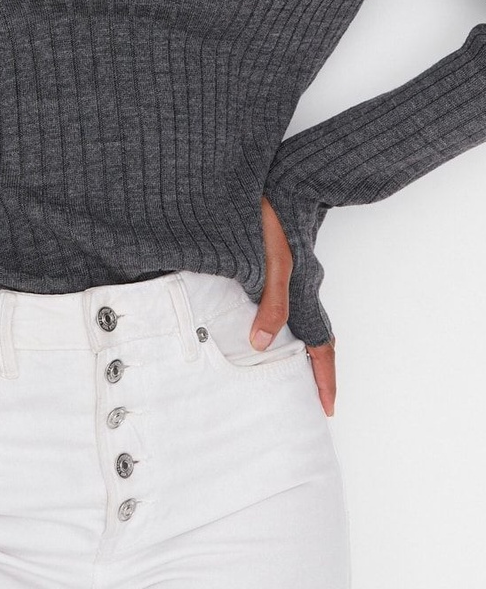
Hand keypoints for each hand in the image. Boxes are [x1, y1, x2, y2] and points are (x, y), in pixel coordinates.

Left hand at [251, 197, 336, 416]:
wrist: (283, 180)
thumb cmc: (273, 218)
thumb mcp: (270, 262)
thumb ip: (269, 303)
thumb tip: (262, 344)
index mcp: (303, 292)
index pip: (319, 345)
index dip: (323, 378)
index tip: (326, 408)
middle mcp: (303, 287)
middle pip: (317, 336)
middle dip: (317, 370)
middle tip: (314, 398)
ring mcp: (295, 274)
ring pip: (304, 320)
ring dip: (302, 348)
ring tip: (292, 373)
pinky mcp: (283, 262)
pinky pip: (290, 303)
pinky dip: (287, 324)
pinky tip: (269, 327)